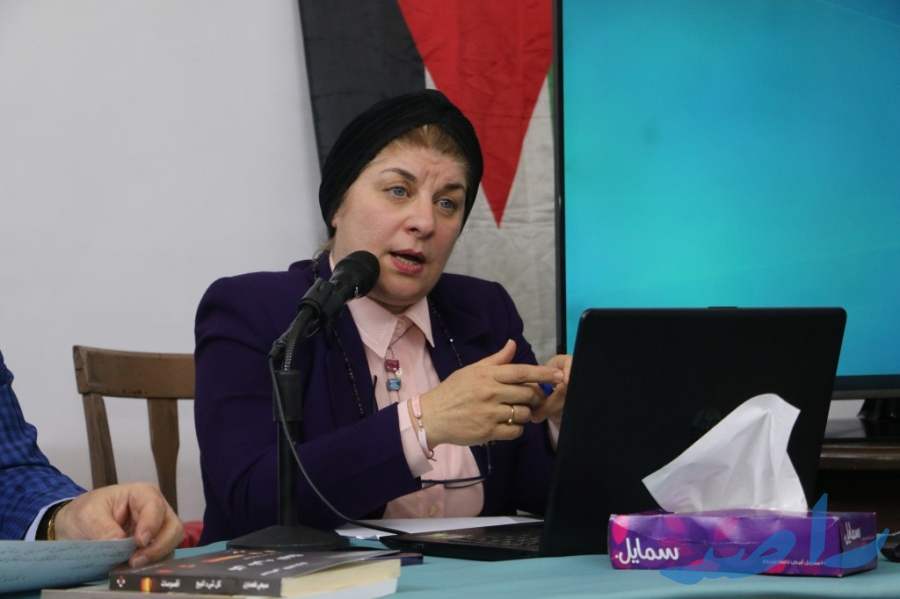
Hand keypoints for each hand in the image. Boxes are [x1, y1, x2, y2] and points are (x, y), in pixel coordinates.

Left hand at [52, 482, 184, 566]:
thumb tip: (119, 543)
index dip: (151, 525)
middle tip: (136, 561)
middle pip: (172, 527)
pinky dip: (150, 564)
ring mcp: (156, 528)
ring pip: (171, 543)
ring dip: (155, 557)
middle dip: (158, 546)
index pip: (156, 507)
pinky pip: (161, 555)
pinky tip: (131, 568)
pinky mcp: (152, 545)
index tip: (139, 542)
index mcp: (142, 494)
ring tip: (131, 566)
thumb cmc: (85, 512)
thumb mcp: (87, 514)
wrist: (76, 526)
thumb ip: (103, 527)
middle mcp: (155, 510)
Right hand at [418, 340, 564, 447]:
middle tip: (534, 398)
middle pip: (528, 393)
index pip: (522, 372)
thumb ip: (495, 360)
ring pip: (524, 413)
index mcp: (487, 375)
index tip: (559, 375)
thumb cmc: (453, 391)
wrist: (432, 416)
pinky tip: (509, 424)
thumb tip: (512, 344)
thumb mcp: (471, 370)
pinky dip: (517, 428)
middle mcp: (490, 392)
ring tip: (517, 411)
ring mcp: (490, 413)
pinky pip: (515, 430)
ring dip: (526, 413)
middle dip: (536, 396)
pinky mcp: (488, 432)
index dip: (544, 373)